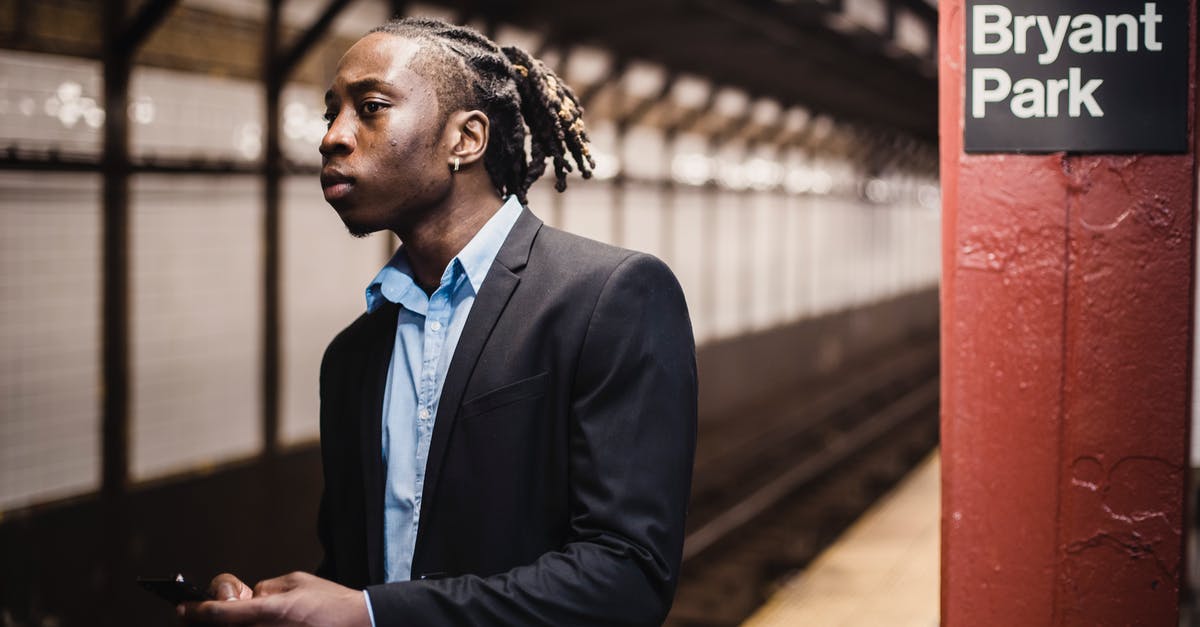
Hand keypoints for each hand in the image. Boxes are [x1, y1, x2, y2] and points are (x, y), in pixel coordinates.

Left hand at [179, 571, 370, 626]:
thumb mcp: (295, 582)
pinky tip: (265, 620)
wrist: (357, 624)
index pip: (218, 613)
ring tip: (253, 611)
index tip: (183, 607)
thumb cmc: (331, 604)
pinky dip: (249, 625)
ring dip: (234, 622)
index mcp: (267, 612)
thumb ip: (266, 589)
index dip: (195, 610)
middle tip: (216, 607)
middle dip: (212, 617)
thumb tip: (251, 597)